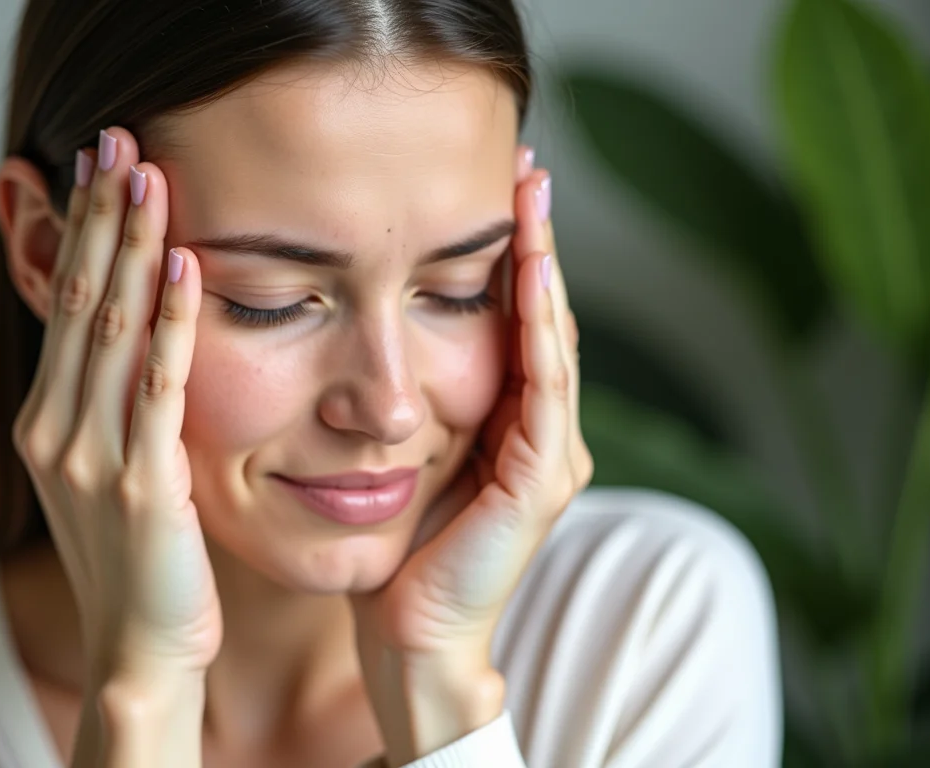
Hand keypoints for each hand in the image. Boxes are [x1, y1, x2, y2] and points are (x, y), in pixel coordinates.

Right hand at [11, 127, 221, 688]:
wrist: (140, 649)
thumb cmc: (139, 560)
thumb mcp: (107, 470)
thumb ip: (109, 404)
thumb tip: (131, 332)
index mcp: (45, 424)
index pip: (61, 306)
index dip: (79, 233)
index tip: (96, 168)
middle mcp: (56, 431)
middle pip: (77, 300)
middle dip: (99, 218)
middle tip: (115, 140)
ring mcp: (93, 458)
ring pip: (111, 329)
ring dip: (132, 247)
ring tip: (148, 176)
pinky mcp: (145, 485)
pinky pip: (159, 387)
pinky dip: (172, 323)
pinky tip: (187, 266)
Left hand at [351, 148, 592, 762]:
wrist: (409, 633)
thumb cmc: (399, 552)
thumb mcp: (406, 455)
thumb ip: (415, 401)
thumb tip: (377, 328)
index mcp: (512, 427)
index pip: (517, 323)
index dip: (513, 256)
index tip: (498, 190)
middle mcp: (542, 434)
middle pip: (544, 318)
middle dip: (537, 241)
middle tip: (527, 168)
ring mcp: (549, 456)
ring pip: (552, 339)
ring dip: (544, 265)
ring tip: (534, 197)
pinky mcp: (539, 479)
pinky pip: (543, 386)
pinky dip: (538, 326)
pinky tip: (532, 272)